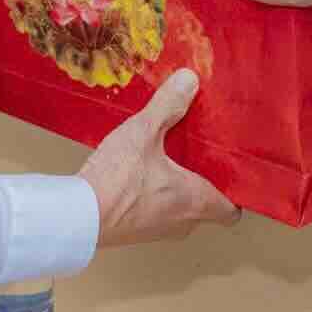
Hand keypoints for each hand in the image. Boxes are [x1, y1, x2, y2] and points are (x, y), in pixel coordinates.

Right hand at [76, 70, 238, 248]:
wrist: (75, 217)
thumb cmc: (117, 180)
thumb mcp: (144, 132)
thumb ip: (169, 105)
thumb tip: (190, 79)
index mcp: (195, 201)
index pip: (231, 210)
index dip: (236, 193)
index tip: (232, 171)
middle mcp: (182, 222)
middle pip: (206, 206)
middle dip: (205, 182)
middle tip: (200, 154)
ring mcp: (156, 231)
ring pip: (180, 210)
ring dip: (178, 189)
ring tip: (169, 157)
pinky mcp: (133, 231)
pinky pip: (156, 212)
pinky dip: (155, 195)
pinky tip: (140, 170)